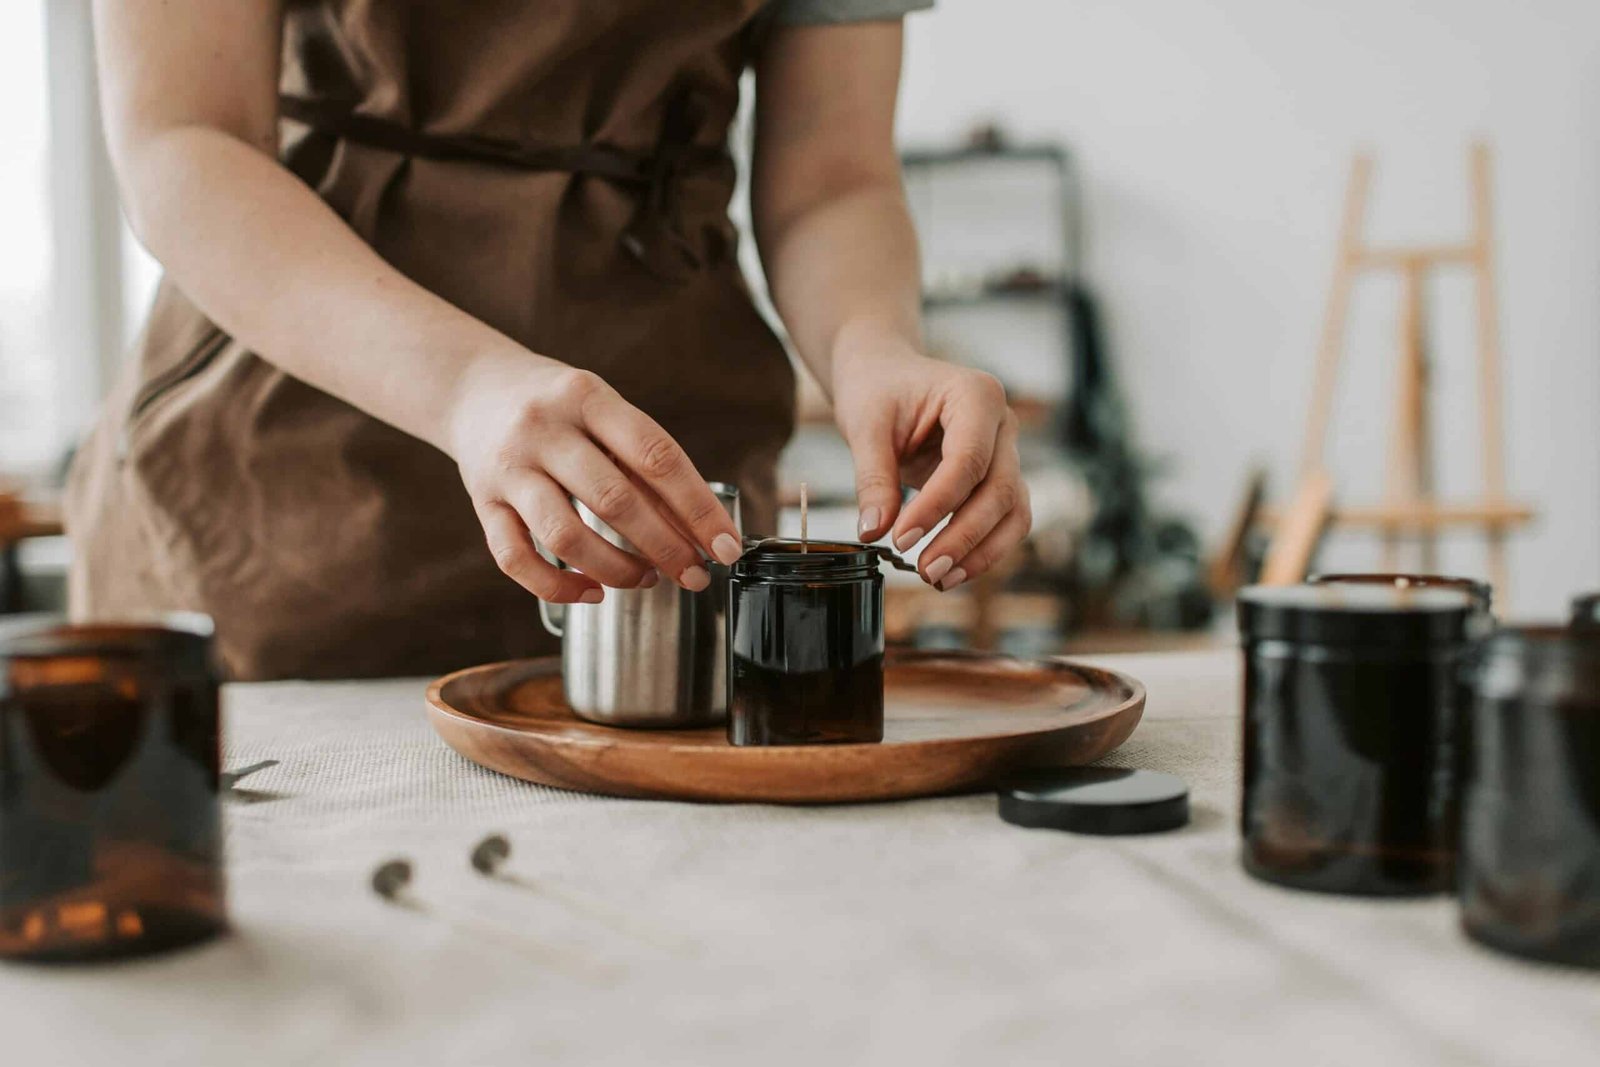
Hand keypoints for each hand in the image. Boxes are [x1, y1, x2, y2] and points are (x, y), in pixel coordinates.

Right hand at [449, 354, 743, 603]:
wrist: (473, 388)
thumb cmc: (558, 406)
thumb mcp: (603, 409)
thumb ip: (643, 461)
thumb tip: (697, 528)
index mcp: (588, 397)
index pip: (656, 457)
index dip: (698, 508)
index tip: (726, 546)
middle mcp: (544, 429)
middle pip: (614, 500)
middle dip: (666, 547)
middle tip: (695, 574)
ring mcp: (509, 468)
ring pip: (565, 536)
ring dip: (616, 569)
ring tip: (646, 579)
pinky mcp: (482, 502)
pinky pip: (516, 558)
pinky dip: (558, 586)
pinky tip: (591, 592)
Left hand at [832, 343, 1030, 589]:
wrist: (887, 376)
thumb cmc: (879, 388)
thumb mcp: (865, 425)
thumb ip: (872, 477)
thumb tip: (873, 530)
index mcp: (976, 395)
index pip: (968, 460)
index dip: (937, 506)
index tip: (900, 538)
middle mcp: (1003, 423)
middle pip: (1000, 490)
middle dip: (963, 537)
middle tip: (925, 570)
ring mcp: (1007, 451)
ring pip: (1013, 511)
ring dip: (981, 551)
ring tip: (939, 578)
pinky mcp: (999, 478)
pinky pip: (1004, 519)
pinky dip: (983, 549)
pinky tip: (952, 570)